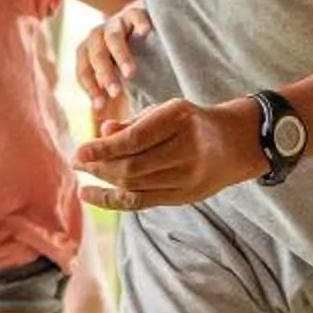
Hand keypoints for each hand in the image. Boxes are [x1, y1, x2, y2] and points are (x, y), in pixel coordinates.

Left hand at [74, 96, 261, 212]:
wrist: (236, 142)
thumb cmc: (191, 122)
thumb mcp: (166, 111)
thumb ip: (135, 123)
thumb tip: (102, 131)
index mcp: (180, 118)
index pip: (136, 140)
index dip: (104, 149)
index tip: (79, 151)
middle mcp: (188, 148)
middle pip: (133, 166)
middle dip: (100, 166)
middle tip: (76, 161)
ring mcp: (189, 176)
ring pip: (136, 184)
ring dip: (104, 181)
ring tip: (83, 174)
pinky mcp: (185, 196)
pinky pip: (142, 201)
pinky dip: (112, 199)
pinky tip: (89, 195)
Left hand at [75, 0, 152, 120]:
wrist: (137, 23)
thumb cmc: (121, 55)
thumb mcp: (111, 73)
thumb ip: (105, 91)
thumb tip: (99, 120)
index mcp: (87, 52)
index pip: (83, 71)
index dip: (90, 88)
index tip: (100, 108)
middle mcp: (97, 36)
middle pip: (96, 55)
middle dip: (105, 75)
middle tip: (115, 94)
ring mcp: (115, 22)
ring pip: (113, 37)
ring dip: (121, 56)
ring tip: (132, 75)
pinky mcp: (134, 11)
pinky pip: (135, 15)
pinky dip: (139, 22)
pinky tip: (147, 33)